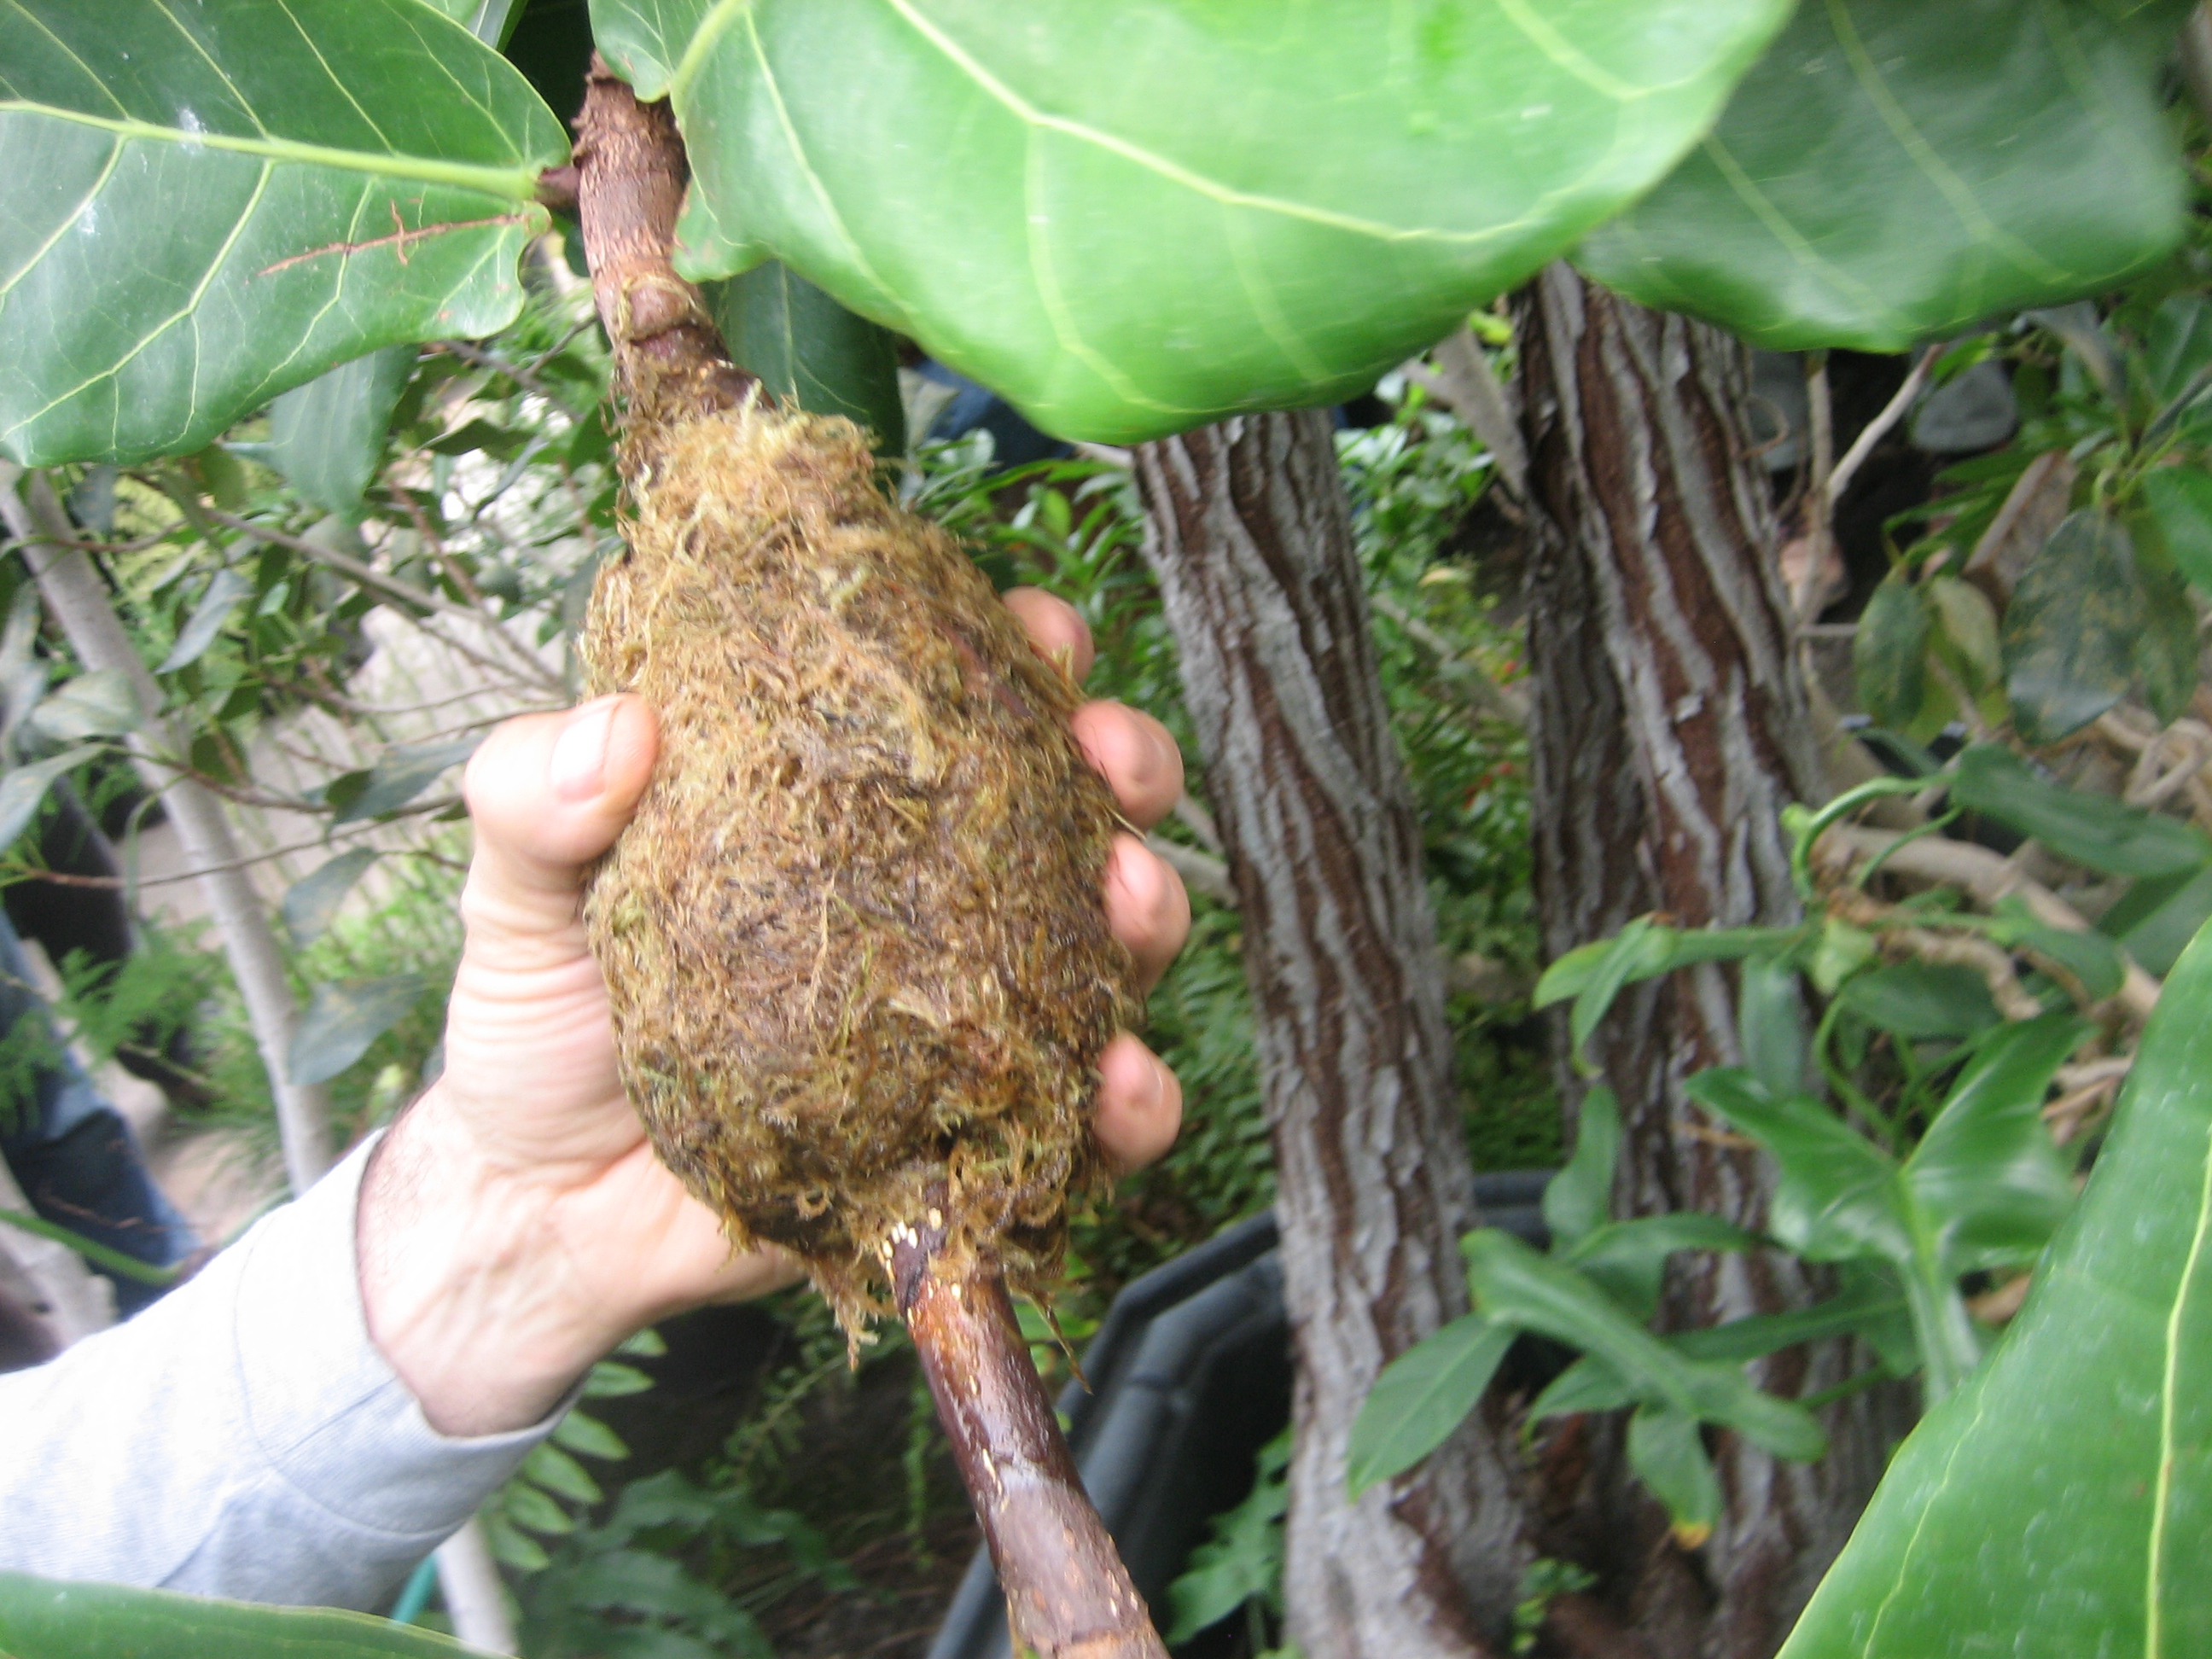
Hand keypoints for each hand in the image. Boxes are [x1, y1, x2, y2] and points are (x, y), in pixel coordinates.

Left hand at [357, 590, 1190, 1434]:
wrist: (540, 1218)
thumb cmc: (537, 1027)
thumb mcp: (514, 894)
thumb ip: (535, 801)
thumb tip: (617, 729)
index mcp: (832, 804)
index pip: (947, 698)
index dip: (1014, 648)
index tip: (1038, 633)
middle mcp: (918, 897)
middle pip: (1063, 803)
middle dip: (1120, 761)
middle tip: (1111, 760)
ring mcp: (957, 1016)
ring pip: (1103, 945)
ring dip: (1146, 912)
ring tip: (1128, 904)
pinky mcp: (969, 1136)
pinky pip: (1078, 1118)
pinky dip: (1130, 1101)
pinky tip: (1120, 1085)